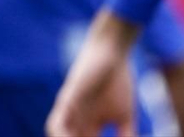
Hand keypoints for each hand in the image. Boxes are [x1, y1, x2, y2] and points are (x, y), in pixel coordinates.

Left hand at [47, 11, 138, 135]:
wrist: (112, 54)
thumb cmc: (117, 82)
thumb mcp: (125, 115)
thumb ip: (126, 134)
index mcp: (88, 125)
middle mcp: (75, 120)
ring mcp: (69, 110)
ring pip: (58, 135)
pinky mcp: (67, 98)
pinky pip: (57, 120)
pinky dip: (59, 133)